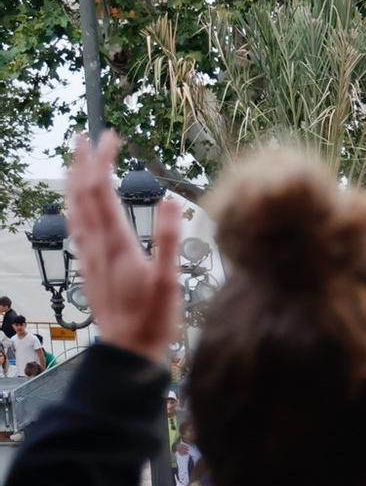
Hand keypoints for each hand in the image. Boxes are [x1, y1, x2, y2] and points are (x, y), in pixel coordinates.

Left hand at [64, 134, 184, 362]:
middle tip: (83, 136)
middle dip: (81, 162)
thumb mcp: (170, 281)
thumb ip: (170, 241)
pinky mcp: (89, 268)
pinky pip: (75, 228)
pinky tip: (76, 207)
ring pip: (73, 210)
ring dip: (73, 181)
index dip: (102, 161)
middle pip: (81, 194)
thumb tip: (172, 202)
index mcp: (117, 243)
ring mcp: (89, 257)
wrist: (127, 349)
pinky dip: (73, 207)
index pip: (101, 190)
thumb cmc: (153, 319)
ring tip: (75, 162)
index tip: (109, 137)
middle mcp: (97, 245)